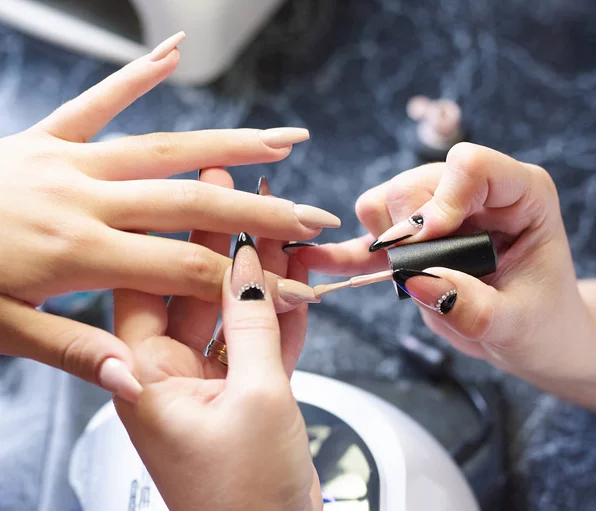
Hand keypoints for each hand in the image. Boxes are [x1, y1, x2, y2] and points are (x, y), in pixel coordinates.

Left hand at [0, 33, 336, 399]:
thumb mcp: (2, 333)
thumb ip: (72, 351)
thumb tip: (133, 376)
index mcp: (76, 251)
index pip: (186, 268)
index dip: (245, 283)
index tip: (292, 291)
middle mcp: (83, 197)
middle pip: (192, 202)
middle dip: (260, 211)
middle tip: (311, 215)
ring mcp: (67, 159)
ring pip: (164, 147)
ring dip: (230, 143)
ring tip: (283, 140)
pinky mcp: (46, 137)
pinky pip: (96, 100)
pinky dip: (137, 75)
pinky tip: (176, 53)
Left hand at [114, 171, 320, 510]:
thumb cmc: (244, 498)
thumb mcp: (257, 398)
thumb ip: (254, 324)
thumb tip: (249, 265)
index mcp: (146, 376)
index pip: (150, 282)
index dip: (176, 230)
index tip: (198, 188)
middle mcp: (168, 374)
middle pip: (192, 288)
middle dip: (219, 240)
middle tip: (233, 187)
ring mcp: (206, 382)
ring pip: (230, 311)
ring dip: (255, 271)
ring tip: (271, 220)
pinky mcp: (241, 393)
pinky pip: (257, 339)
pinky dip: (278, 312)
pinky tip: (294, 278)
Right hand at [296, 142, 595, 408]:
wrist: (528, 334)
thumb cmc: (539, 321)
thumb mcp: (517, 322)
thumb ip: (471, 305)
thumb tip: (417, 279)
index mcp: (518, 194)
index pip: (471, 165)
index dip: (442, 198)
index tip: (430, 239)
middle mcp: (473, 193)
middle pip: (413, 185)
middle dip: (405, 231)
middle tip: (416, 270)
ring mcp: (436, 212)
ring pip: (382, 202)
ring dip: (381, 241)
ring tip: (401, 274)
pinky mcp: (411, 240)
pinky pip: (367, 236)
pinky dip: (345, 252)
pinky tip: (318, 260)